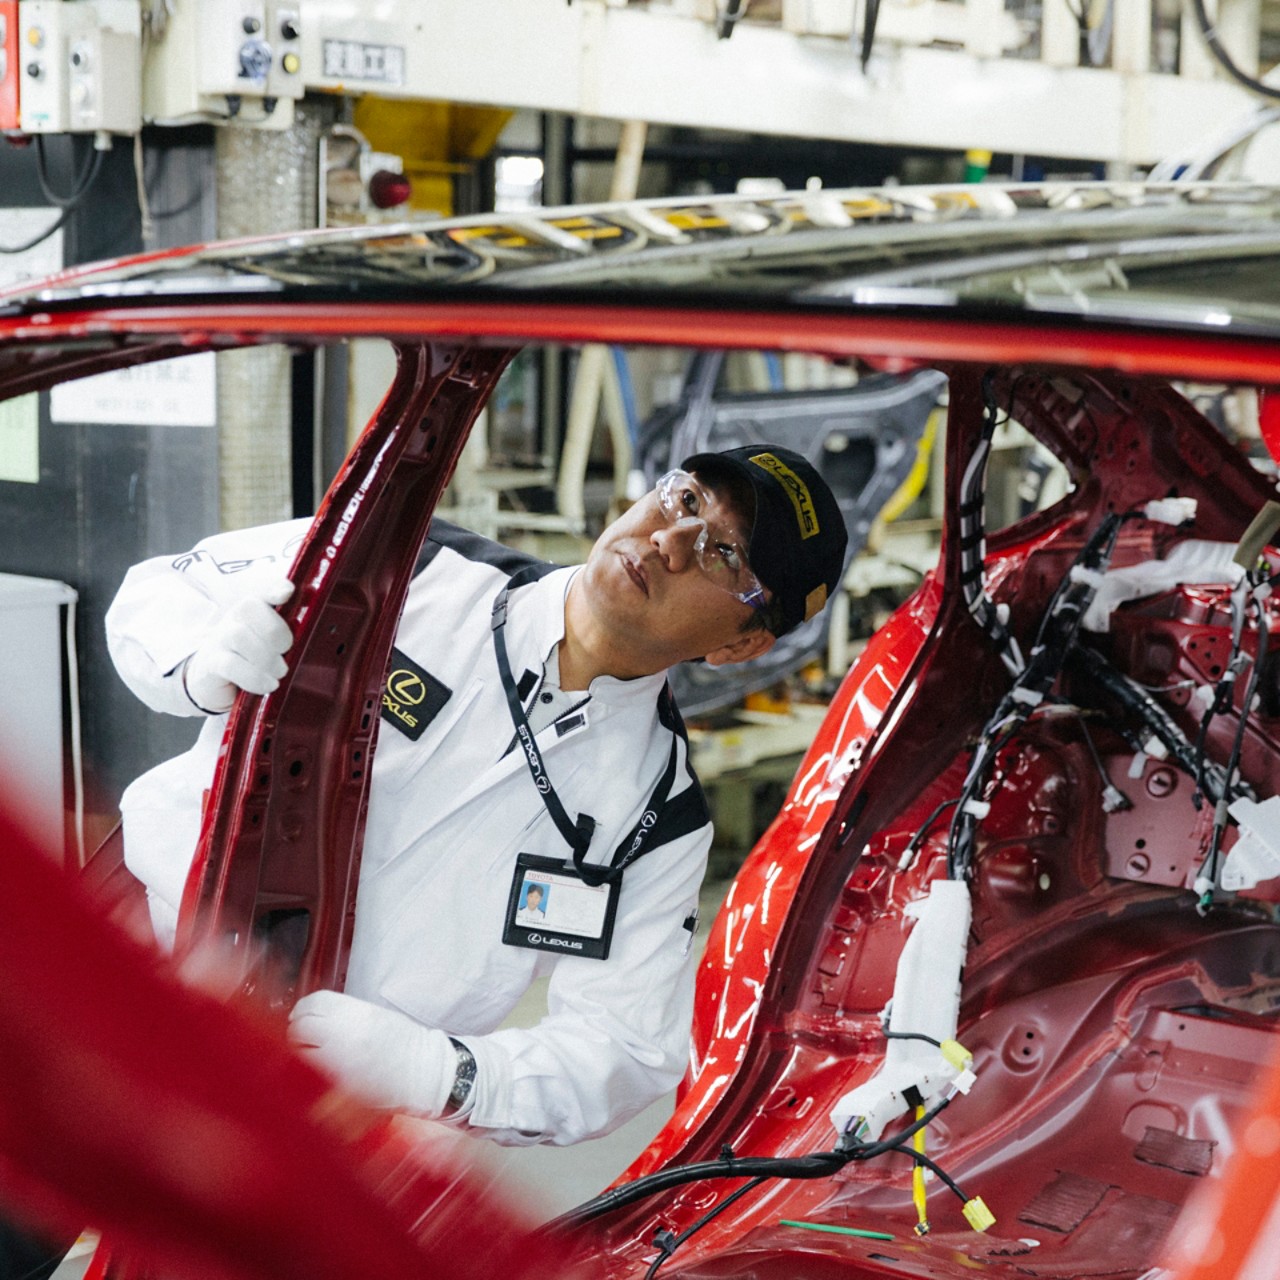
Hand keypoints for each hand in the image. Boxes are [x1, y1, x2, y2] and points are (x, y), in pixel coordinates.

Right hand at [182, 576, 293, 712]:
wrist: (216, 680)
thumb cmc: (254, 658)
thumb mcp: (274, 643)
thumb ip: (292, 632)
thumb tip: (313, 625)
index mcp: (254, 608)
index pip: (263, 589)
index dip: (274, 588)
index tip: (288, 592)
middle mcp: (234, 618)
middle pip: (249, 608)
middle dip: (275, 631)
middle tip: (286, 650)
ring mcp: (219, 639)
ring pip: (239, 635)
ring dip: (266, 657)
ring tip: (280, 671)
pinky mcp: (212, 662)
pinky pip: (231, 665)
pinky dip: (254, 677)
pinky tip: (268, 684)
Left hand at [288, 990, 455, 1115]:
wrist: (424, 1072)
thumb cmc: (403, 1045)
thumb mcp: (374, 1017)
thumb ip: (343, 1015)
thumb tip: (313, 1017)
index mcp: (356, 1014)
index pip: (313, 1003)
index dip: (303, 1009)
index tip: (302, 1014)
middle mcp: (343, 1035)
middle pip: (300, 1028)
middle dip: (298, 1032)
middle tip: (304, 1037)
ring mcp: (338, 1064)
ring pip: (299, 1055)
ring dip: (301, 1054)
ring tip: (312, 1057)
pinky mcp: (337, 1089)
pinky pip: (310, 1079)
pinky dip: (310, 1076)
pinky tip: (318, 1075)